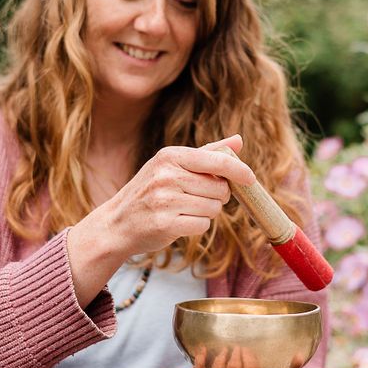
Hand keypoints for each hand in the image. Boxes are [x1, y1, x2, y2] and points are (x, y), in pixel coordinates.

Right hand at [88, 134, 255, 258]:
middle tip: (197, 197)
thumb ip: (207, 153)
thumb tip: (238, 141)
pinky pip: (203, 225)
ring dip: (206, 212)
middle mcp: (167, 175)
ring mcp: (165, 200)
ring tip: (184, 209)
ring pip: (213, 208)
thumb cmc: (149, 191)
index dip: (239, 170)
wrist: (117, 222)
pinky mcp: (166, 224)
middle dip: (216, 196)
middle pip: (220, 188)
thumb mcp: (172, 165)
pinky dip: (197, 226)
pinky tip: (179, 222)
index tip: (250, 179)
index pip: (217, 160)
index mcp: (171, 156)